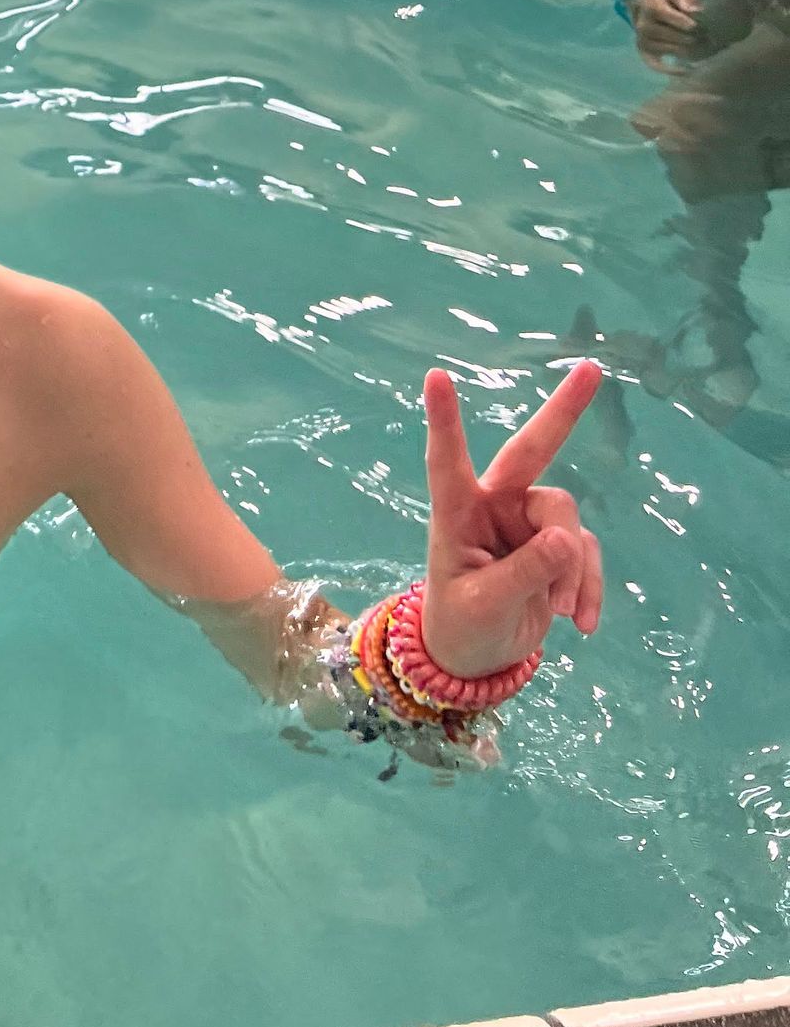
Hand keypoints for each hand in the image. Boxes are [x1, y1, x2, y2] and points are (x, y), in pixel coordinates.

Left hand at [419, 361, 602, 680]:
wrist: (478, 658)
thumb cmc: (461, 624)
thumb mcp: (484, 606)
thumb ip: (523, 574)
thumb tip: (567, 540)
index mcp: (457, 513)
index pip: (447, 461)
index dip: (444, 420)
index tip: (435, 376)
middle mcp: (494, 506)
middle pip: (531, 451)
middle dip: (562, 411)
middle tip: (591, 368)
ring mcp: (528, 522)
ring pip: (567, 520)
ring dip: (571, 569)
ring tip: (558, 612)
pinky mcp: (557, 546)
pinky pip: (586, 552)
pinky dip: (588, 587)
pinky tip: (580, 623)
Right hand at [633, 0, 701, 67]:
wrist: (646, 7)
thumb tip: (694, 11)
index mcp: (650, 6)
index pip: (668, 16)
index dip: (684, 22)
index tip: (696, 26)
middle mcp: (643, 25)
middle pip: (671, 35)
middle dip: (691, 37)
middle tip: (706, 37)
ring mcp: (643, 40)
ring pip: (669, 49)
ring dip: (687, 50)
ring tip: (702, 47)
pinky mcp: (645, 51)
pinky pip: (656, 64)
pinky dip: (670, 69)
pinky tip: (684, 70)